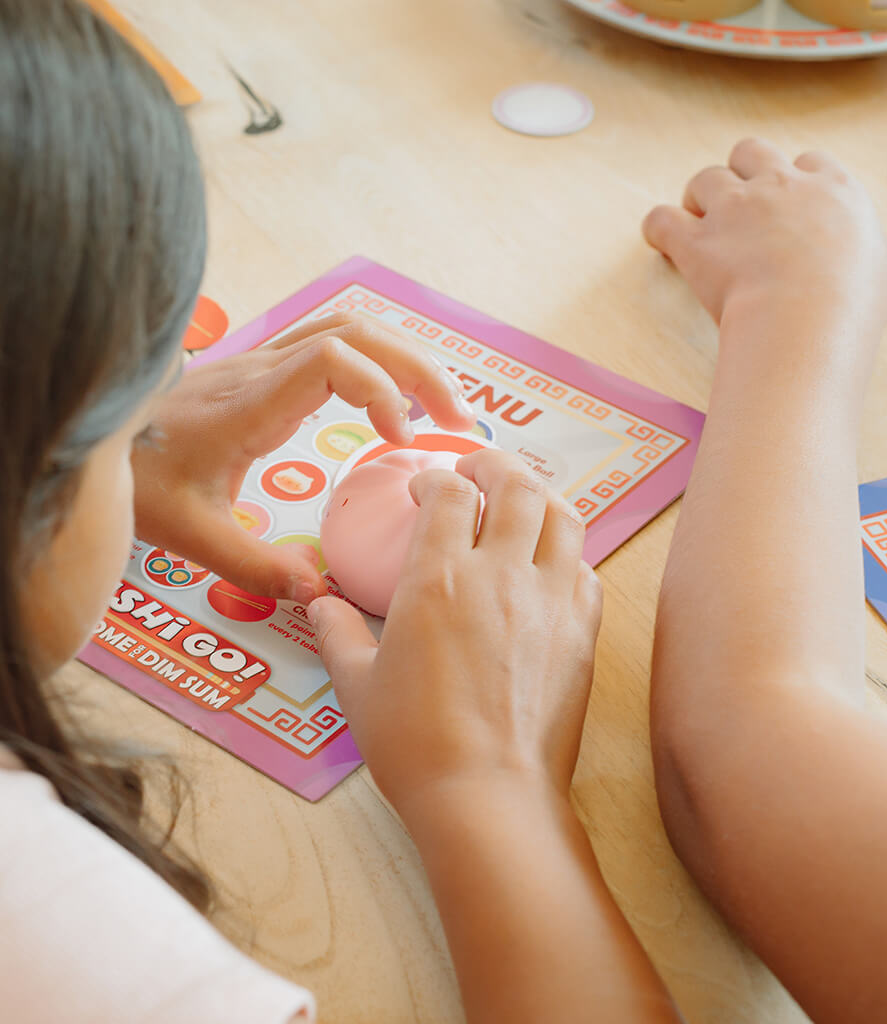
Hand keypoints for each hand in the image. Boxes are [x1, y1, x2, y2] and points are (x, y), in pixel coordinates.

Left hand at [132, 314, 475, 603]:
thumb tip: (318, 591)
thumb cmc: (139, 479)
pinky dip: (379, 361)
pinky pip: (334, 341)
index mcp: (251, 403)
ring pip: (349, 327)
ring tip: (441, 406)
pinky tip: (395, 400)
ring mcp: (263, 362)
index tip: (399, 439)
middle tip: (458, 419)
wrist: (95, 438)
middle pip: (358, 331)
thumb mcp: (192, 534)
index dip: (381, 388)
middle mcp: (262, 370)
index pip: (333, 357)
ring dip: (404, 358)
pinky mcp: (265, 370)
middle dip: (419, 368)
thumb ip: (255, 566)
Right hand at [307, 449, 602, 815]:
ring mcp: (550, 600)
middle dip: (496, 463)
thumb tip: (319, 600)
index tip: (424, 489)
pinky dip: (568, 554)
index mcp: (438, 579)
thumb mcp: (357, 685)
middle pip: (516, 485)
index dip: (435, 478)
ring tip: (521, 501)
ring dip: (541, 496)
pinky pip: (586, 570)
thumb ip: (337, 632)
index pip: (449, 492)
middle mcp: (501, 575)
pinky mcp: (582, 631)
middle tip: (478, 469)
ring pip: (563, 516)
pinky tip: (550, 567)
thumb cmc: (414, 744)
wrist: (488, 797)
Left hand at [642, 138, 886, 333]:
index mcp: (830, 188)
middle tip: (735, 204)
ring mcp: (735, 209)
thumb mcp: (879, 272)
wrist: (807, 317)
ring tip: (698, 223)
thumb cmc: (852, 302)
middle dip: (739, 172)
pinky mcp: (697, 241)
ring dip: (697, 197)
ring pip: (704, 179)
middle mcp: (780, 186)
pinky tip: (660, 239)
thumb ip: (880, 255)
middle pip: (750, 151)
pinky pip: (663, 218)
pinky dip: (658, 226)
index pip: (809, 161)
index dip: (794, 178)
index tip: (788, 201)